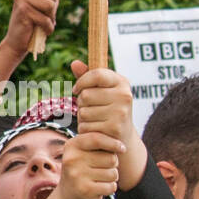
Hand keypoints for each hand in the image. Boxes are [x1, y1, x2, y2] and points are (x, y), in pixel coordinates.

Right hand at [0, 0, 64, 56]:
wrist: (19, 42)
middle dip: (53, 0)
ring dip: (50, 17)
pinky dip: (47, 26)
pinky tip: (39, 30)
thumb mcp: (48, 2)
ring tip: (42, 22)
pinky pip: (45, 16)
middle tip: (46, 13)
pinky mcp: (22, 10)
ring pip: (49, 2)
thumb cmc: (35, 22)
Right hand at [51, 130, 121, 198]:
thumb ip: (99, 143)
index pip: (97, 139)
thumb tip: (121, 147)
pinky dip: (110, 188)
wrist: (70, 193)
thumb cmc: (84, 167)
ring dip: (111, 177)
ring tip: (99, 178)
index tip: (122, 148)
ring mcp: (77, 176)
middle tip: (101, 168)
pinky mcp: (85, 190)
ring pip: (113, 173)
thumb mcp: (86, 150)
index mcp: (72, 146)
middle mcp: (72, 160)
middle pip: (111, 158)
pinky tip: (99, 188)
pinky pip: (111, 186)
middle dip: (113, 164)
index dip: (114, 143)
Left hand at [72, 61, 144, 188]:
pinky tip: (96, 130)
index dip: (81, 82)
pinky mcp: (114, 128)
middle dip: (81, 103)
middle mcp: (124, 95)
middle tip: (92, 108)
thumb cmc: (107, 108)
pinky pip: (85, 126)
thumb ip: (87, 77)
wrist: (122, 135)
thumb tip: (74, 63)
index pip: (96, 74)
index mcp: (121, 82)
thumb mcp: (101, 90)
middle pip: (85, 95)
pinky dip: (85, 130)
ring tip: (95, 119)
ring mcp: (121, 112)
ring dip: (83, 118)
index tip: (77, 89)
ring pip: (83, 112)